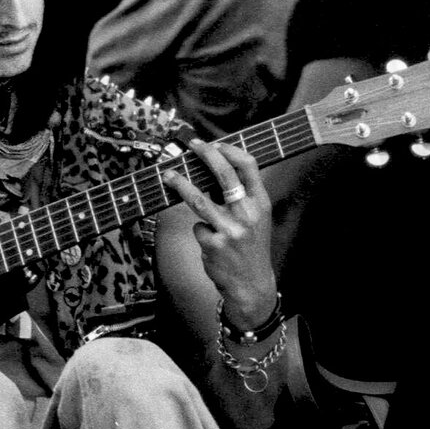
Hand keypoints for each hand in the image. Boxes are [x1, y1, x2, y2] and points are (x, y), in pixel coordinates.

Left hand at [164, 139, 275, 332]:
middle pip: (223, 175)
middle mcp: (247, 214)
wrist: (252, 284)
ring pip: (199, 199)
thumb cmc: (252, 247)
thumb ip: (243, 197)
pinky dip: (200, 231)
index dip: (229, 150)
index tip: (214, 143)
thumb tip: (215, 169)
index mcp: (260, 204)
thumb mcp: (258, 220)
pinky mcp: (213, 245)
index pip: (248, 166)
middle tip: (192, 145)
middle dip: (206, 154)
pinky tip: (210, 242)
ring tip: (168, 176)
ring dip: (180, 184)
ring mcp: (230, 230)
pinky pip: (197, 228)